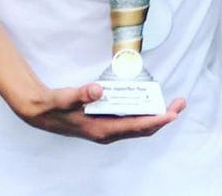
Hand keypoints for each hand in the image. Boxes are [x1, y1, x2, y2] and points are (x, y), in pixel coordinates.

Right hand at [17, 82, 185, 143]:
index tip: (172, 114)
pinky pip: (131, 122)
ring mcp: (108, 129)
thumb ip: (81, 93)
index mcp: (102, 130)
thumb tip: (98, 89)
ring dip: (157, 116)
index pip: (135, 127)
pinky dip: (145, 114)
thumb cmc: (55, 106)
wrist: (41, 112)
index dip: (156, 121)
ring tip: (172, 104)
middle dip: (163, 117)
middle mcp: (108, 132)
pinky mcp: (106, 123)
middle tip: (180, 103)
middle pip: (143, 129)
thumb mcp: (66, 98)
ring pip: (139, 126)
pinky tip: (151, 104)